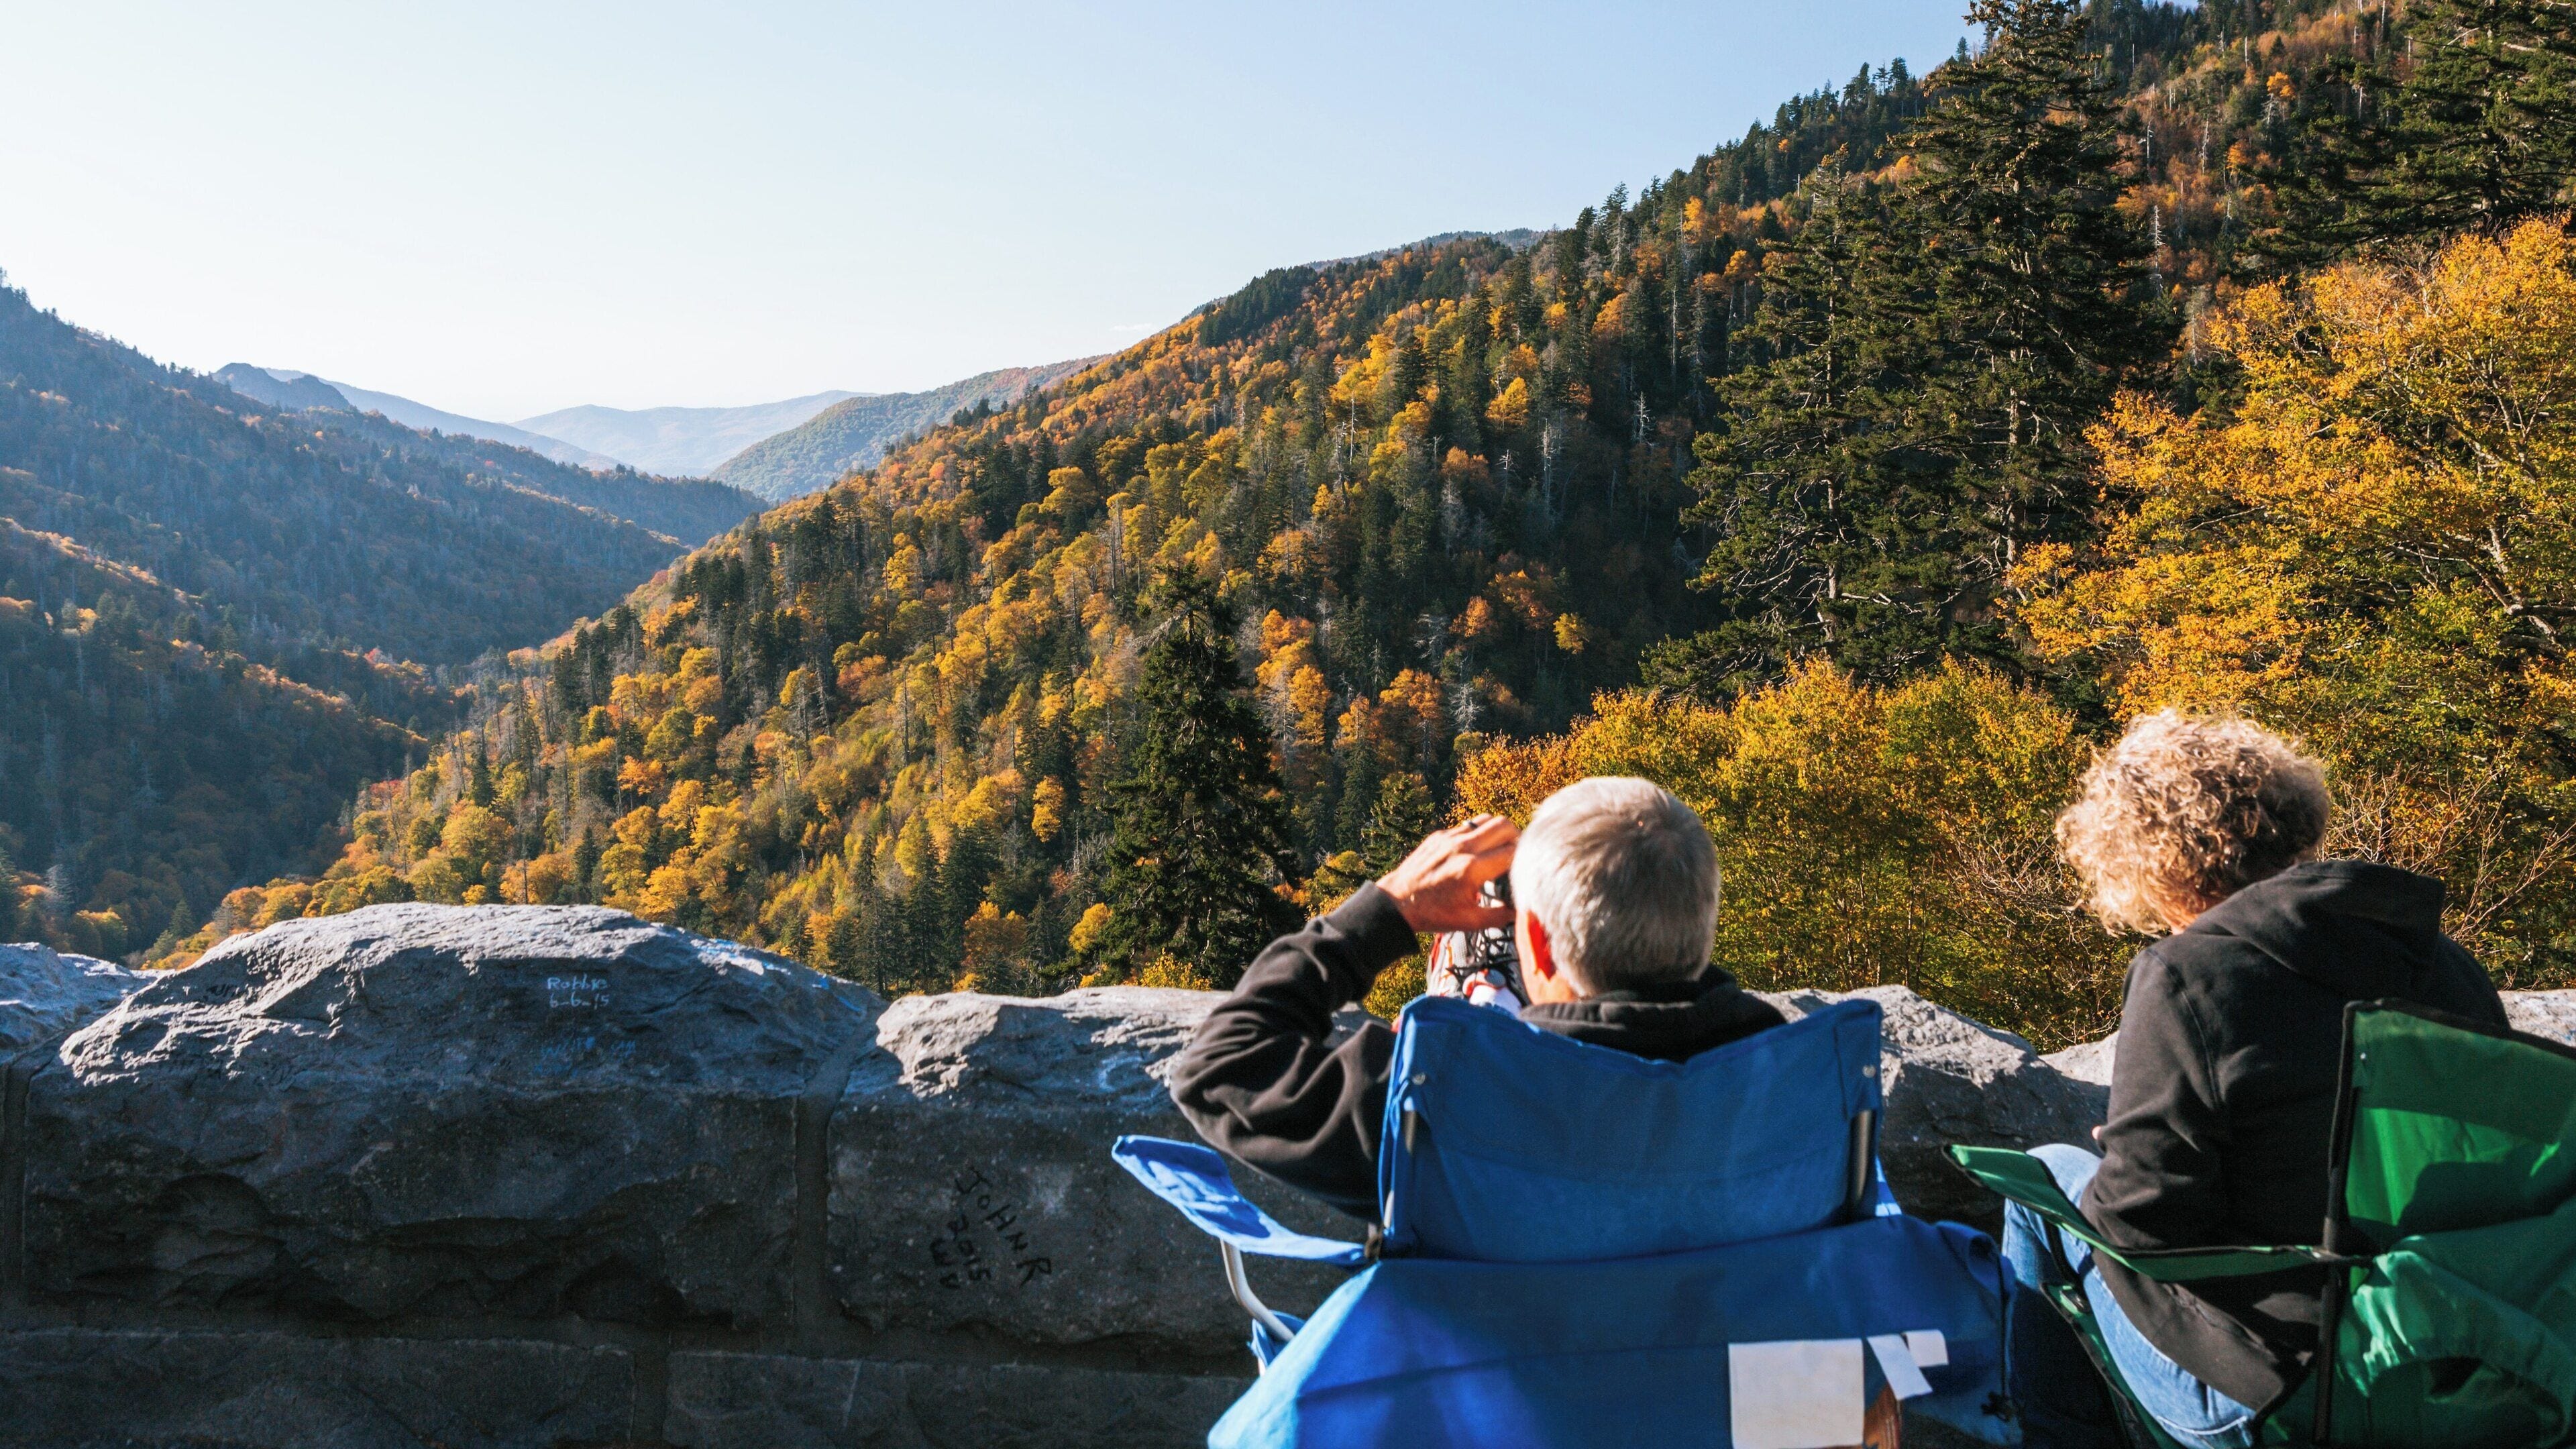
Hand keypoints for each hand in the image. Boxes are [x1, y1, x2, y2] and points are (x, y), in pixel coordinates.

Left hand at [1377, 815, 1517, 933]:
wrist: (1397, 902)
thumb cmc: (1433, 913)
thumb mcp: (1470, 921)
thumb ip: (1500, 916)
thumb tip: (1522, 911)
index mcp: (1471, 869)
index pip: (1512, 852)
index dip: (1524, 859)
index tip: (1524, 868)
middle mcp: (1462, 848)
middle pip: (1504, 825)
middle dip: (1516, 837)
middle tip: (1515, 853)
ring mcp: (1449, 838)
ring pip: (1486, 819)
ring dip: (1498, 831)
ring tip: (1498, 848)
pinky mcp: (1439, 835)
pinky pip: (1468, 825)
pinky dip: (1478, 834)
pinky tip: (1475, 851)